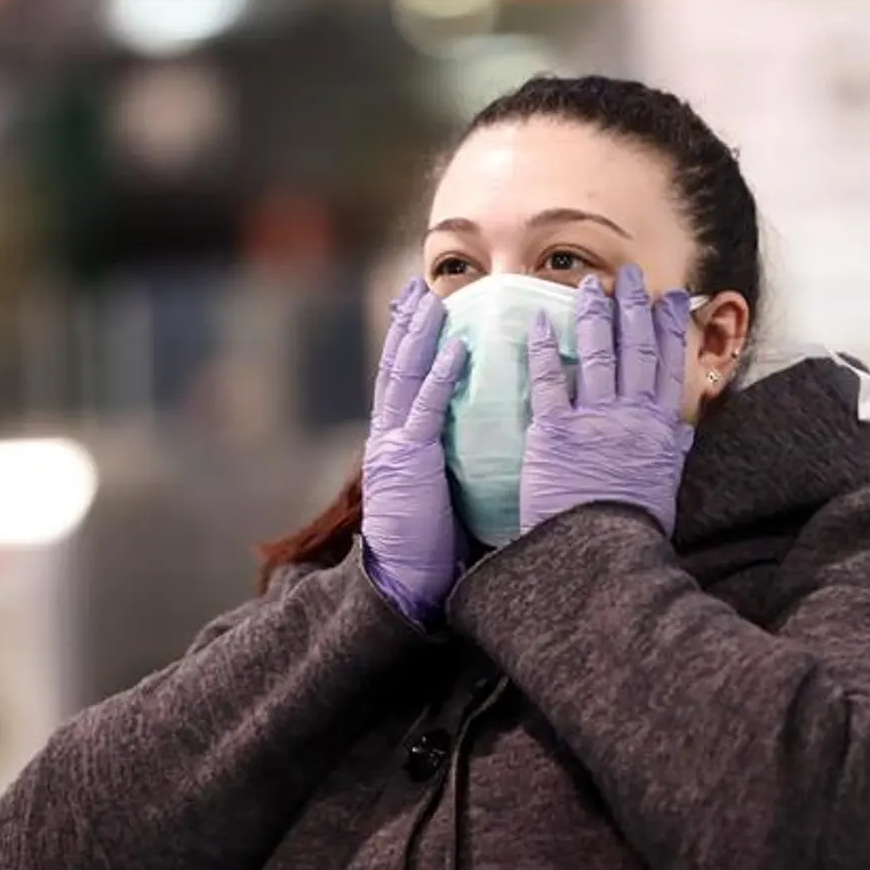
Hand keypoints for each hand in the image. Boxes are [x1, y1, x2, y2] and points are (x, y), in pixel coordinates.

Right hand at [362, 280, 467, 621]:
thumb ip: (448, 458)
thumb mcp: (437, 490)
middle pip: (396, 365)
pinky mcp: (408, 462)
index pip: (401, 380)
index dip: (409, 341)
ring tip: (432, 300)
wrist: (404, 582)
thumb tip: (481, 436)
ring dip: (420, 335)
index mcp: (396, 442)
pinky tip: (456, 349)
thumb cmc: (430, 545)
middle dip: (407, 324)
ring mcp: (394, 446)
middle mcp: (388, 436)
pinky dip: (438, 376)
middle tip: (418, 286)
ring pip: (404, 376)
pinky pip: (424, 410)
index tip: (420, 307)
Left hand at [520, 266, 693, 535]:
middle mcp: (631, 416)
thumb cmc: (630, 528)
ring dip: (594, 315)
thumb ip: (671, 452)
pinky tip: (542, 322)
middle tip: (630, 276)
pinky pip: (549, 382)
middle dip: (634, 307)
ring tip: (589, 285)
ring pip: (598, 354)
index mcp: (660, 429)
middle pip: (636, 349)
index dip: (671, 326)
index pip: (669, 365)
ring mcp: (593, 420)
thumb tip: (683, 430)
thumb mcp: (663, 487)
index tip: (673, 298)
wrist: (597, 554)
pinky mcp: (554, 432)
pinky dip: (546, 350)